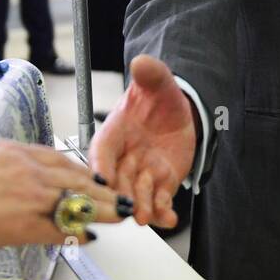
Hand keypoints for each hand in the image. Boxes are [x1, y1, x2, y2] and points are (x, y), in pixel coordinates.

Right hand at [0, 140, 124, 247]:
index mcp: (16, 153)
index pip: (59, 158)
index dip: (80, 168)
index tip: (91, 174)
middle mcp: (31, 172)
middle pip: (78, 179)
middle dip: (102, 189)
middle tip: (117, 194)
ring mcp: (34, 198)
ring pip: (78, 202)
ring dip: (101, 210)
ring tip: (117, 214)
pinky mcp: (29, 225)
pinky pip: (61, 230)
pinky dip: (76, 234)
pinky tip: (88, 237)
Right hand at [89, 55, 196, 228]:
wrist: (178, 113)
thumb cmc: (158, 98)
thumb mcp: (157, 82)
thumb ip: (150, 74)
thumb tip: (142, 62)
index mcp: (114, 132)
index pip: (101, 150)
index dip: (100, 164)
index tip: (102, 177)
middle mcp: (124, 157)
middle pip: (117, 179)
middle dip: (120, 194)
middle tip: (125, 206)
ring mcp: (141, 173)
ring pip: (136, 194)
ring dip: (139, 206)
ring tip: (144, 216)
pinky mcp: (160, 184)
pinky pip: (158, 201)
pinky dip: (162, 211)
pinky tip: (168, 217)